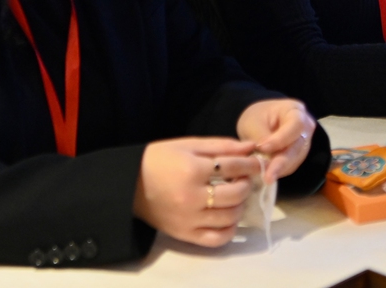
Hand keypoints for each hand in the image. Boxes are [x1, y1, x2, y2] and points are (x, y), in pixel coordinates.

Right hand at [133, 137, 258, 247]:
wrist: (129, 184)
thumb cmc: (158, 160)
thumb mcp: (188, 145)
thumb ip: (221, 146)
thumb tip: (250, 147)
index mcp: (192, 170)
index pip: (233, 167)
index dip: (250, 164)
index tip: (256, 162)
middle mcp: (192, 197)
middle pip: (235, 195)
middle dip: (246, 184)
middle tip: (244, 179)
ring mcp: (189, 219)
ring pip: (230, 218)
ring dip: (240, 206)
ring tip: (235, 196)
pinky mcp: (185, 234)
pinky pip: (216, 239)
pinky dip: (229, 230)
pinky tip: (228, 218)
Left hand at [236, 99, 315, 183]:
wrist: (261, 122)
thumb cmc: (257, 117)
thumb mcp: (252, 122)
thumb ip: (260, 136)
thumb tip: (264, 155)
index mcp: (296, 111)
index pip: (295, 125)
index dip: (281, 138)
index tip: (263, 147)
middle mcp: (305, 128)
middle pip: (297, 147)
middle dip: (281, 162)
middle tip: (268, 176)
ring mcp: (304, 144)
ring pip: (294, 160)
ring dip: (279, 170)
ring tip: (263, 176)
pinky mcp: (298, 157)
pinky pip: (290, 166)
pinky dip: (278, 172)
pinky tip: (266, 175)